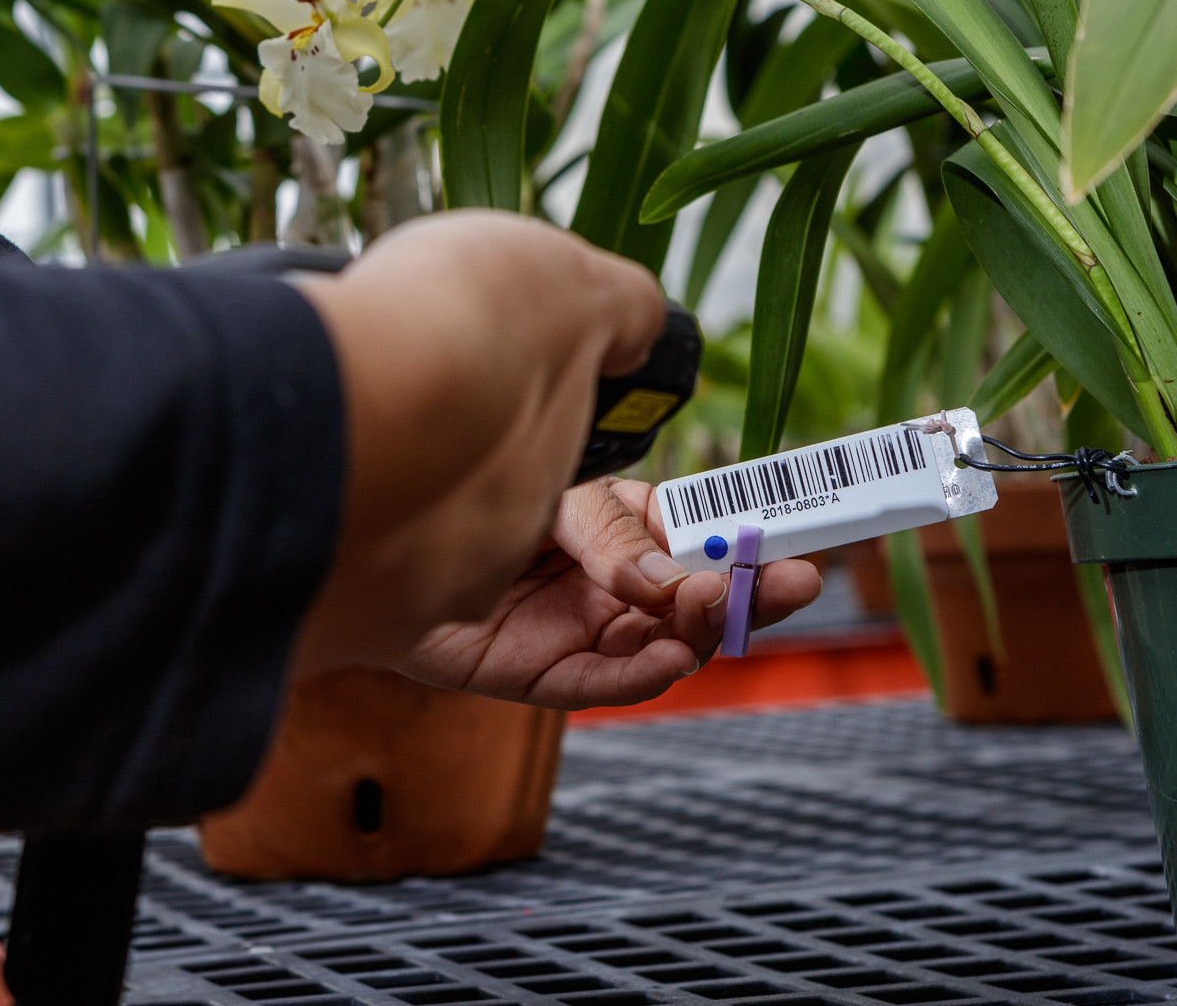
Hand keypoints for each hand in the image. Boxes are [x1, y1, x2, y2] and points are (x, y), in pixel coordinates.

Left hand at [391, 478, 822, 708]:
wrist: (369, 527)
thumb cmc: (471, 492)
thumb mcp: (557, 491)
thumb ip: (613, 533)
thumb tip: (668, 578)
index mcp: (626, 526)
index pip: (707, 536)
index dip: (756, 541)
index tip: (806, 539)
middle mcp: (610, 582)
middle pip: (699, 601)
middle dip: (748, 594)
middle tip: (794, 583)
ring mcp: (578, 630)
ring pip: (661, 645)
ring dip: (697, 631)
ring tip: (709, 605)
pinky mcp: (536, 673)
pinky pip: (599, 686)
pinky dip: (638, 676)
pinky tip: (666, 658)